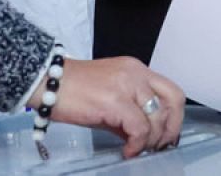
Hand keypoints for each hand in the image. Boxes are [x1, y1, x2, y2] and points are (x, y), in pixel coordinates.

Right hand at [31, 57, 185, 157]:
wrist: (46, 82)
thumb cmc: (72, 90)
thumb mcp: (108, 98)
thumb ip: (129, 114)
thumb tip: (143, 137)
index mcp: (136, 70)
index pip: (171, 91)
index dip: (174, 117)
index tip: (166, 135)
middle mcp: (135, 73)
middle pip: (173, 100)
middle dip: (171, 128)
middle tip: (159, 145)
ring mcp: (126, 85)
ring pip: (157, 117)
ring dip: (151, 140)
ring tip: (136, 149)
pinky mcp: (114, 100)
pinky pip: (139, 128)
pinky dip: (137, 144)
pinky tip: (127, 150)